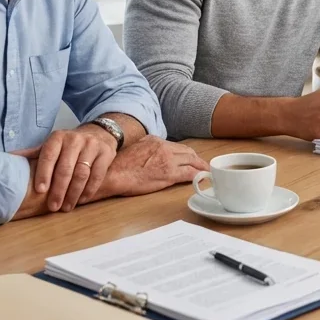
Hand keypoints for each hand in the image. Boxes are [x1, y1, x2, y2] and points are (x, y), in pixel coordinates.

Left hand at [30, 124, 119, 211]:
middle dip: (59, 190)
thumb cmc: (68, 145)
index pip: (48, 156)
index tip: (40, 190)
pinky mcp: (106, 153)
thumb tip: (6, 161)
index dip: (44, 173)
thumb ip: (33, 154)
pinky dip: (89, 190)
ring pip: (82, 173)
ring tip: (67, 207)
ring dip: (74, 193)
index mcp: (57, 138)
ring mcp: (92, 146)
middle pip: (66, 168)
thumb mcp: (51, 145)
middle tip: (53, 207)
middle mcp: (75, 139)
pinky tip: (82, 199)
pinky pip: (98, 175)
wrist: (98, 133)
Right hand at [91, 136, 207, 199]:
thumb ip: (149, 147)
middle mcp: (164, 148)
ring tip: (206, 171)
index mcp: (156, 141)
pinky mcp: (168, 174)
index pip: (177, 146)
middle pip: (188, 152)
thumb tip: (155, 153)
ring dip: (201, 166)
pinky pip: (189, 173)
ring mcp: (168, 160)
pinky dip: (198, 175)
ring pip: (192, 161)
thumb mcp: (136, 147)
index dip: (187, 153)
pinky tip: (202, 178)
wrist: (113, 174)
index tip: (191, 158)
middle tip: (203, 165)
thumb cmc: (119, 165)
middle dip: (197, 158)